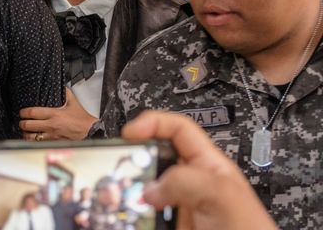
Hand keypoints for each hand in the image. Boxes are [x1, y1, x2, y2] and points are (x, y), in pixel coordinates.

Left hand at [19, 88, 96, 140]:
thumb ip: (66, 93)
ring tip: (25, 131)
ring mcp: (51, 136)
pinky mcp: (54, 144)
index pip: (33, 112)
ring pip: (31, 137)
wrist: (91, 132)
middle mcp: (51, 125)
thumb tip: (62, 86)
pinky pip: (38, 144)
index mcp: (54, 114)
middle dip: (22, 123)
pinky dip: (33, 142)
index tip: (22, 112)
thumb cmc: (82, 120)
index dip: (24, 112)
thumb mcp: (74, 103)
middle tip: (21, 121)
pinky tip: (33, 139)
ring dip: (26, 134)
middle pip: (28, 125)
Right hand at [122, 111, 275, 229]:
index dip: (153, 123)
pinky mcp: (166, 225)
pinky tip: (126, 218)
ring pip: (142, 189)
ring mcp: (176, 207)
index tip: (130, 133)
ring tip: (119, 197)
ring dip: (128, 191)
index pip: (177, 129)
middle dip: (133, 160)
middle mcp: (189, 184)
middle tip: (119, 168)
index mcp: (208, 165)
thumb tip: (151, 186)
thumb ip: (188, 180)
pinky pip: (139, 214)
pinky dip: (129, 214)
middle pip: (152, 158)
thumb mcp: (223, 196)